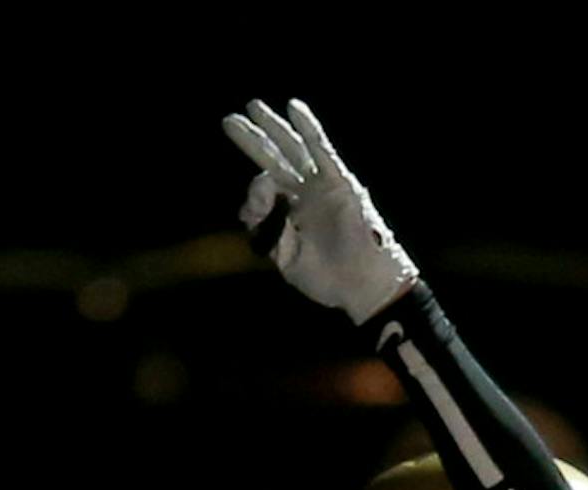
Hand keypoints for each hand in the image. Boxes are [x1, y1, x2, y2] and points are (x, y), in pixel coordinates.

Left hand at [222, 99, 418, 322]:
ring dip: (274, 127)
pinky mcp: (339, 181)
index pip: (263, 192)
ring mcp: (321, 186)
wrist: (358, 284)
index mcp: (289, 214)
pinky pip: (321, 150)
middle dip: (252, 140)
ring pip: (293, 149)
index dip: (254, 195)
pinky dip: (308, 129)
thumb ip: (265, 227)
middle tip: (229, 120)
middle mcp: (303, 195)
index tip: (253, 210)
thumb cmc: (325, 277)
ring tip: (252, 107)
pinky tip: (293, 108)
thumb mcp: (284, 257)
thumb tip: (260, 184)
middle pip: (274, 159)